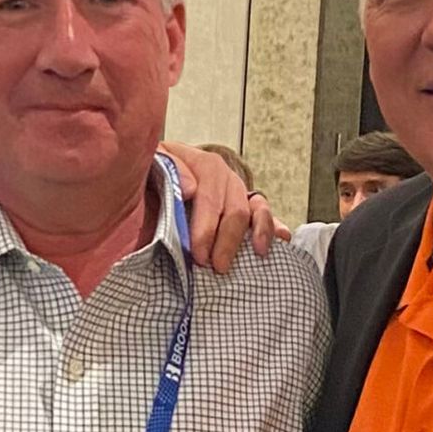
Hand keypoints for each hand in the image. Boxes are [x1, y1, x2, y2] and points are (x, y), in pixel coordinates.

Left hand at [160, 141, 287, 272]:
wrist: (155, 176)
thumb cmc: (151, 176)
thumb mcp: (152, 165)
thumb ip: (169, 170)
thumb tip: (192, 189)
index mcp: (203, 165)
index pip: (210, 197)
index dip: (206, 228)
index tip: (198, 255)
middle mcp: (225, 176)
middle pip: (235, 209)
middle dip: (227, 241)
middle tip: (217, 267)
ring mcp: (238, 191)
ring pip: (256, 210)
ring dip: (257, 234)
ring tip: (255, 255)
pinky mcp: (247, 205)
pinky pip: (265, 214)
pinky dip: (273, 228)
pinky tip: (281, 239)